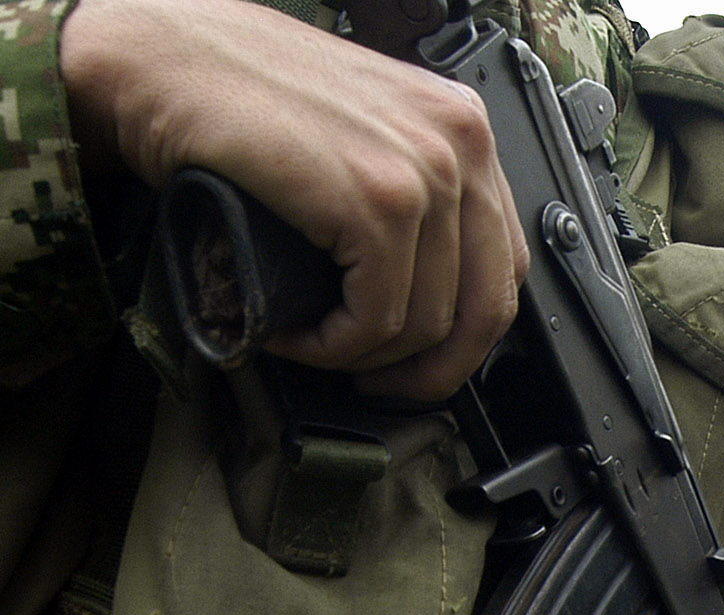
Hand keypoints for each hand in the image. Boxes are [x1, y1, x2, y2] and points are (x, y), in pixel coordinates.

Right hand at [60, 0, 524, 399]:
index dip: (466, 333)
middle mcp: (460, 143)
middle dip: (432, 368)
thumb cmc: (236, 89)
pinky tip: (294, 336)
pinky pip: (376, 317)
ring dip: (362, 355)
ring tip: (312, 343)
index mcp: (463, 124)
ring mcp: (425, 172)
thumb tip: (432, 290)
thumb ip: (409, 190)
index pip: (505, 263)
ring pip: (426, 322)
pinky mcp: (377, 203)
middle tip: (380, 385)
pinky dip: (333, 346)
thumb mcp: (358, 132)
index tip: (422, 360)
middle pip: (485, 306)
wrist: (157, 58)